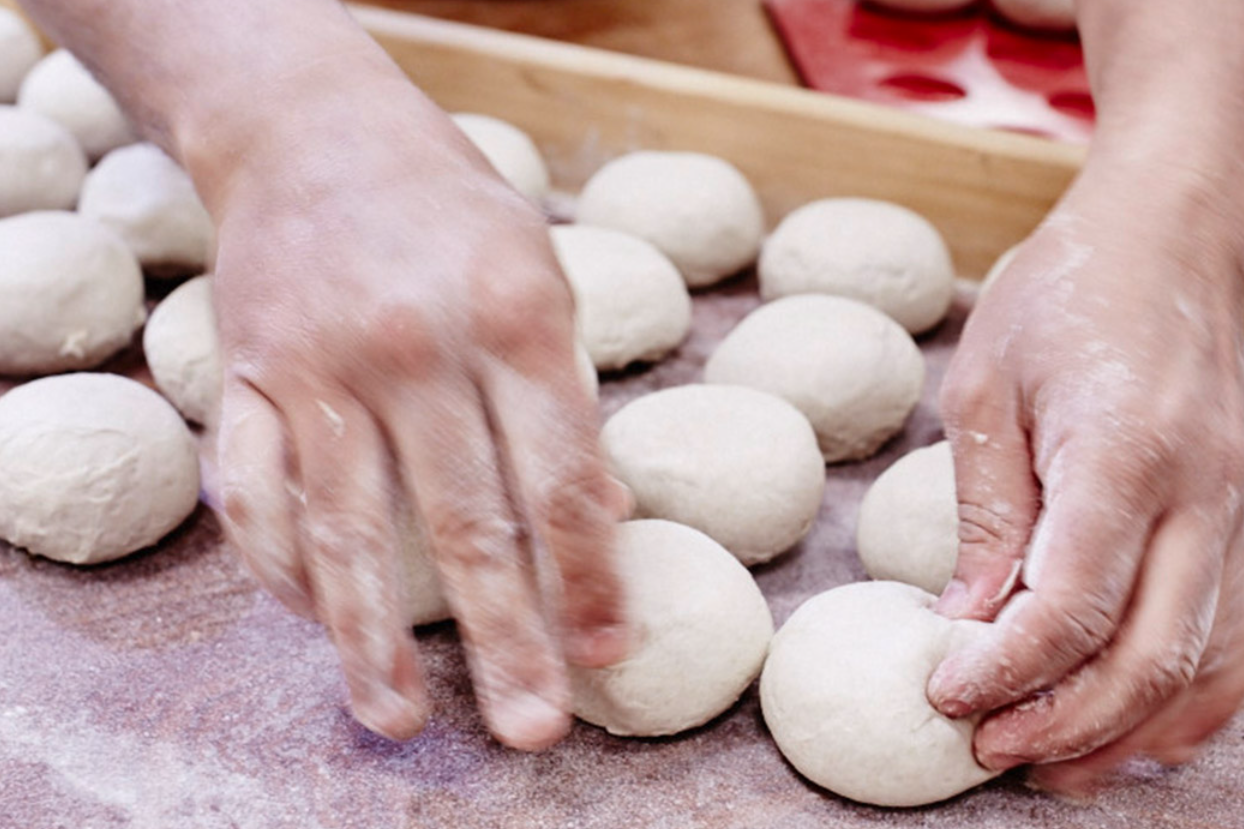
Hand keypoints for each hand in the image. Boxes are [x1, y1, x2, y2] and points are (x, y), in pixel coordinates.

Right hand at [201, 60, 628, 749]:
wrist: (314, 128)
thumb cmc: (453, 214)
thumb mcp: (539, 277)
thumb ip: (565, 398)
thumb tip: (605, 519)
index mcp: (516, 314)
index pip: (563, 477)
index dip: (588, 578)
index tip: (604, 655)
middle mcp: (419, 343)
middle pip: (467, 522)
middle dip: (504, 638)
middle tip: (531, 730)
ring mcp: (321, 361)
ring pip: (348, 530)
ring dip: (371, 641)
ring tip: (399, 721)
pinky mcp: (246, 373)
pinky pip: (255, 496)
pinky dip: (282, 570)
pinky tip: (316, 622)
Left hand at [928, 156, 1243, 791]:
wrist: (1168, 236)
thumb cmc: (1064, 296)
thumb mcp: (987, 388)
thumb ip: (986, 511)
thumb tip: (967, 620)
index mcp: (1124, 455)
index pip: (1070, 607)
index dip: (1004, 671)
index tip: (944, 696)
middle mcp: (1203, 498)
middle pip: (1147, 657)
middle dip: (1061, 723)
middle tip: (985, 751)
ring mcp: (1239, 515)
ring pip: (1202, 666)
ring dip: (1122, 732)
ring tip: (1045, 765)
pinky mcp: (1242, 522)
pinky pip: (1230, 640)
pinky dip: (1179, 701)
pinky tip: (1122, 728)